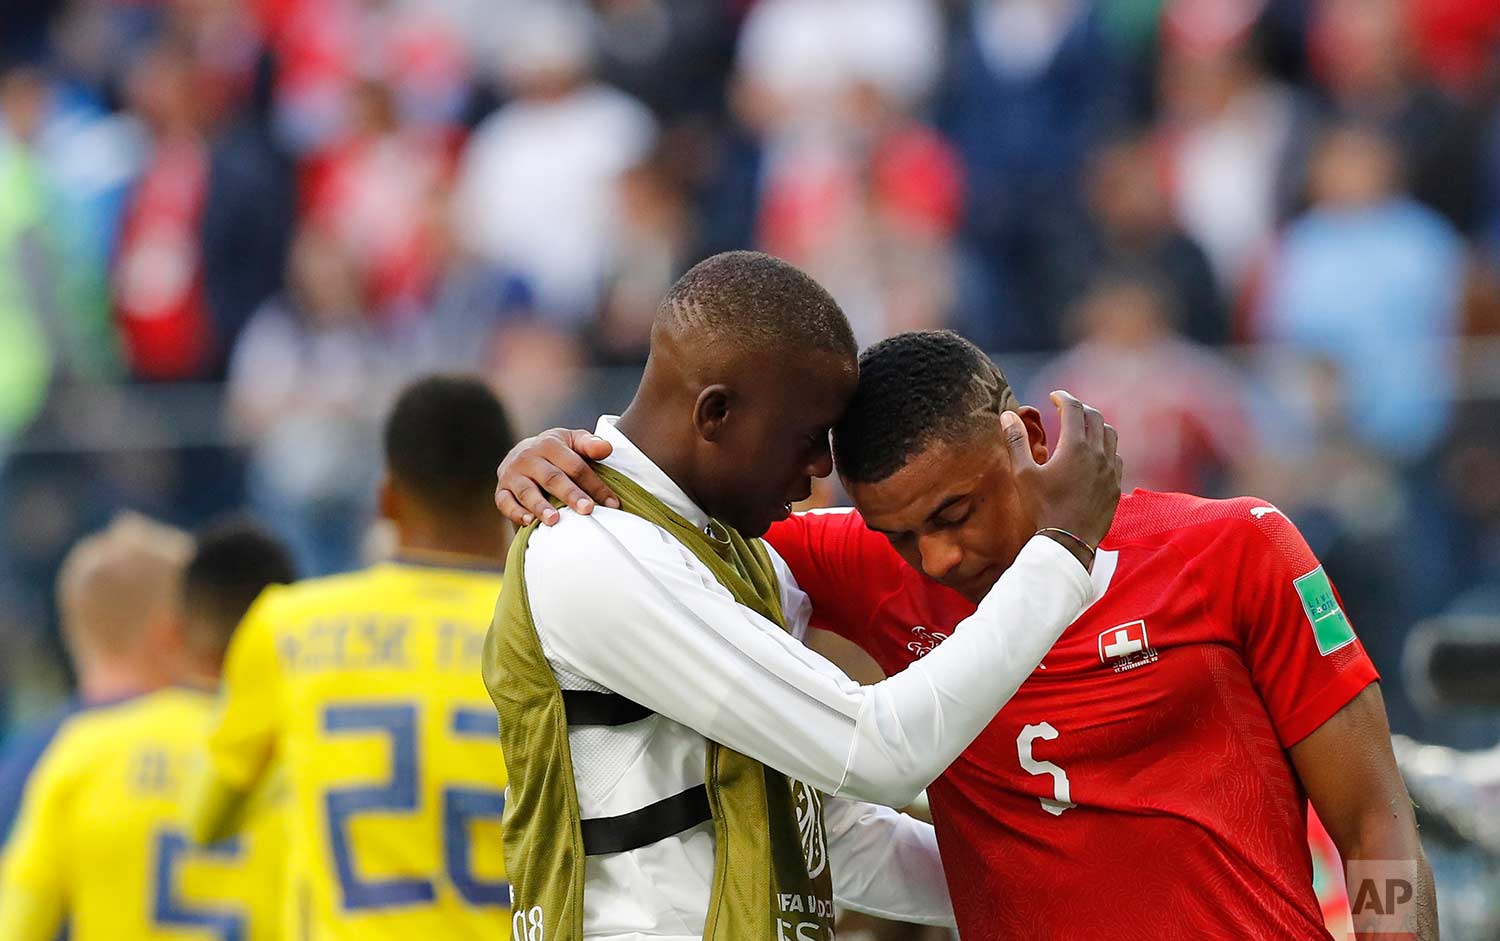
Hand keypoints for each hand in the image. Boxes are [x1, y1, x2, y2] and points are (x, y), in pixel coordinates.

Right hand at [494, 429, 620, 526]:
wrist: (522, 452)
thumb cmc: (558, 452)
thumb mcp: (573, 441)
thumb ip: (590, 444)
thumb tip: (607, 448)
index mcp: (550, 444)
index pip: (575, 466)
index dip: (595, 484)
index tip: (612, 504)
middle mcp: (529, 458)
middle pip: (552, 478)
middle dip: (570, 494)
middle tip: (587, 510)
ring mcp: (513, 474)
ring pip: (527, 491)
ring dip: (540, 506)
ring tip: (555, 520)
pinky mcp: (501, 490)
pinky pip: (505, 502)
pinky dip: (516, 513)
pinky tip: (529, 522)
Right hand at [1003, 391, 1120, 567]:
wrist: (1069, 541)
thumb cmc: (1043, 507)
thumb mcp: (1023, 474)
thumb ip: (1016, 441)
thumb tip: (1007, 415)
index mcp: (1075, 446)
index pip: (1073, 408)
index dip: (1063, 397)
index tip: (1054, 396)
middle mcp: (1098, 453)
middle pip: (1094, 416)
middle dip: (1079, 408)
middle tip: (1065, 409)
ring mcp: (1110, 469)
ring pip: (1110, 434)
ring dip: (1095, 425)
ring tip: (1081, 429)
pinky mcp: (1116, 484)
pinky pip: (1116, 455)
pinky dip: (1105, 447)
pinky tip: (1094, 455)